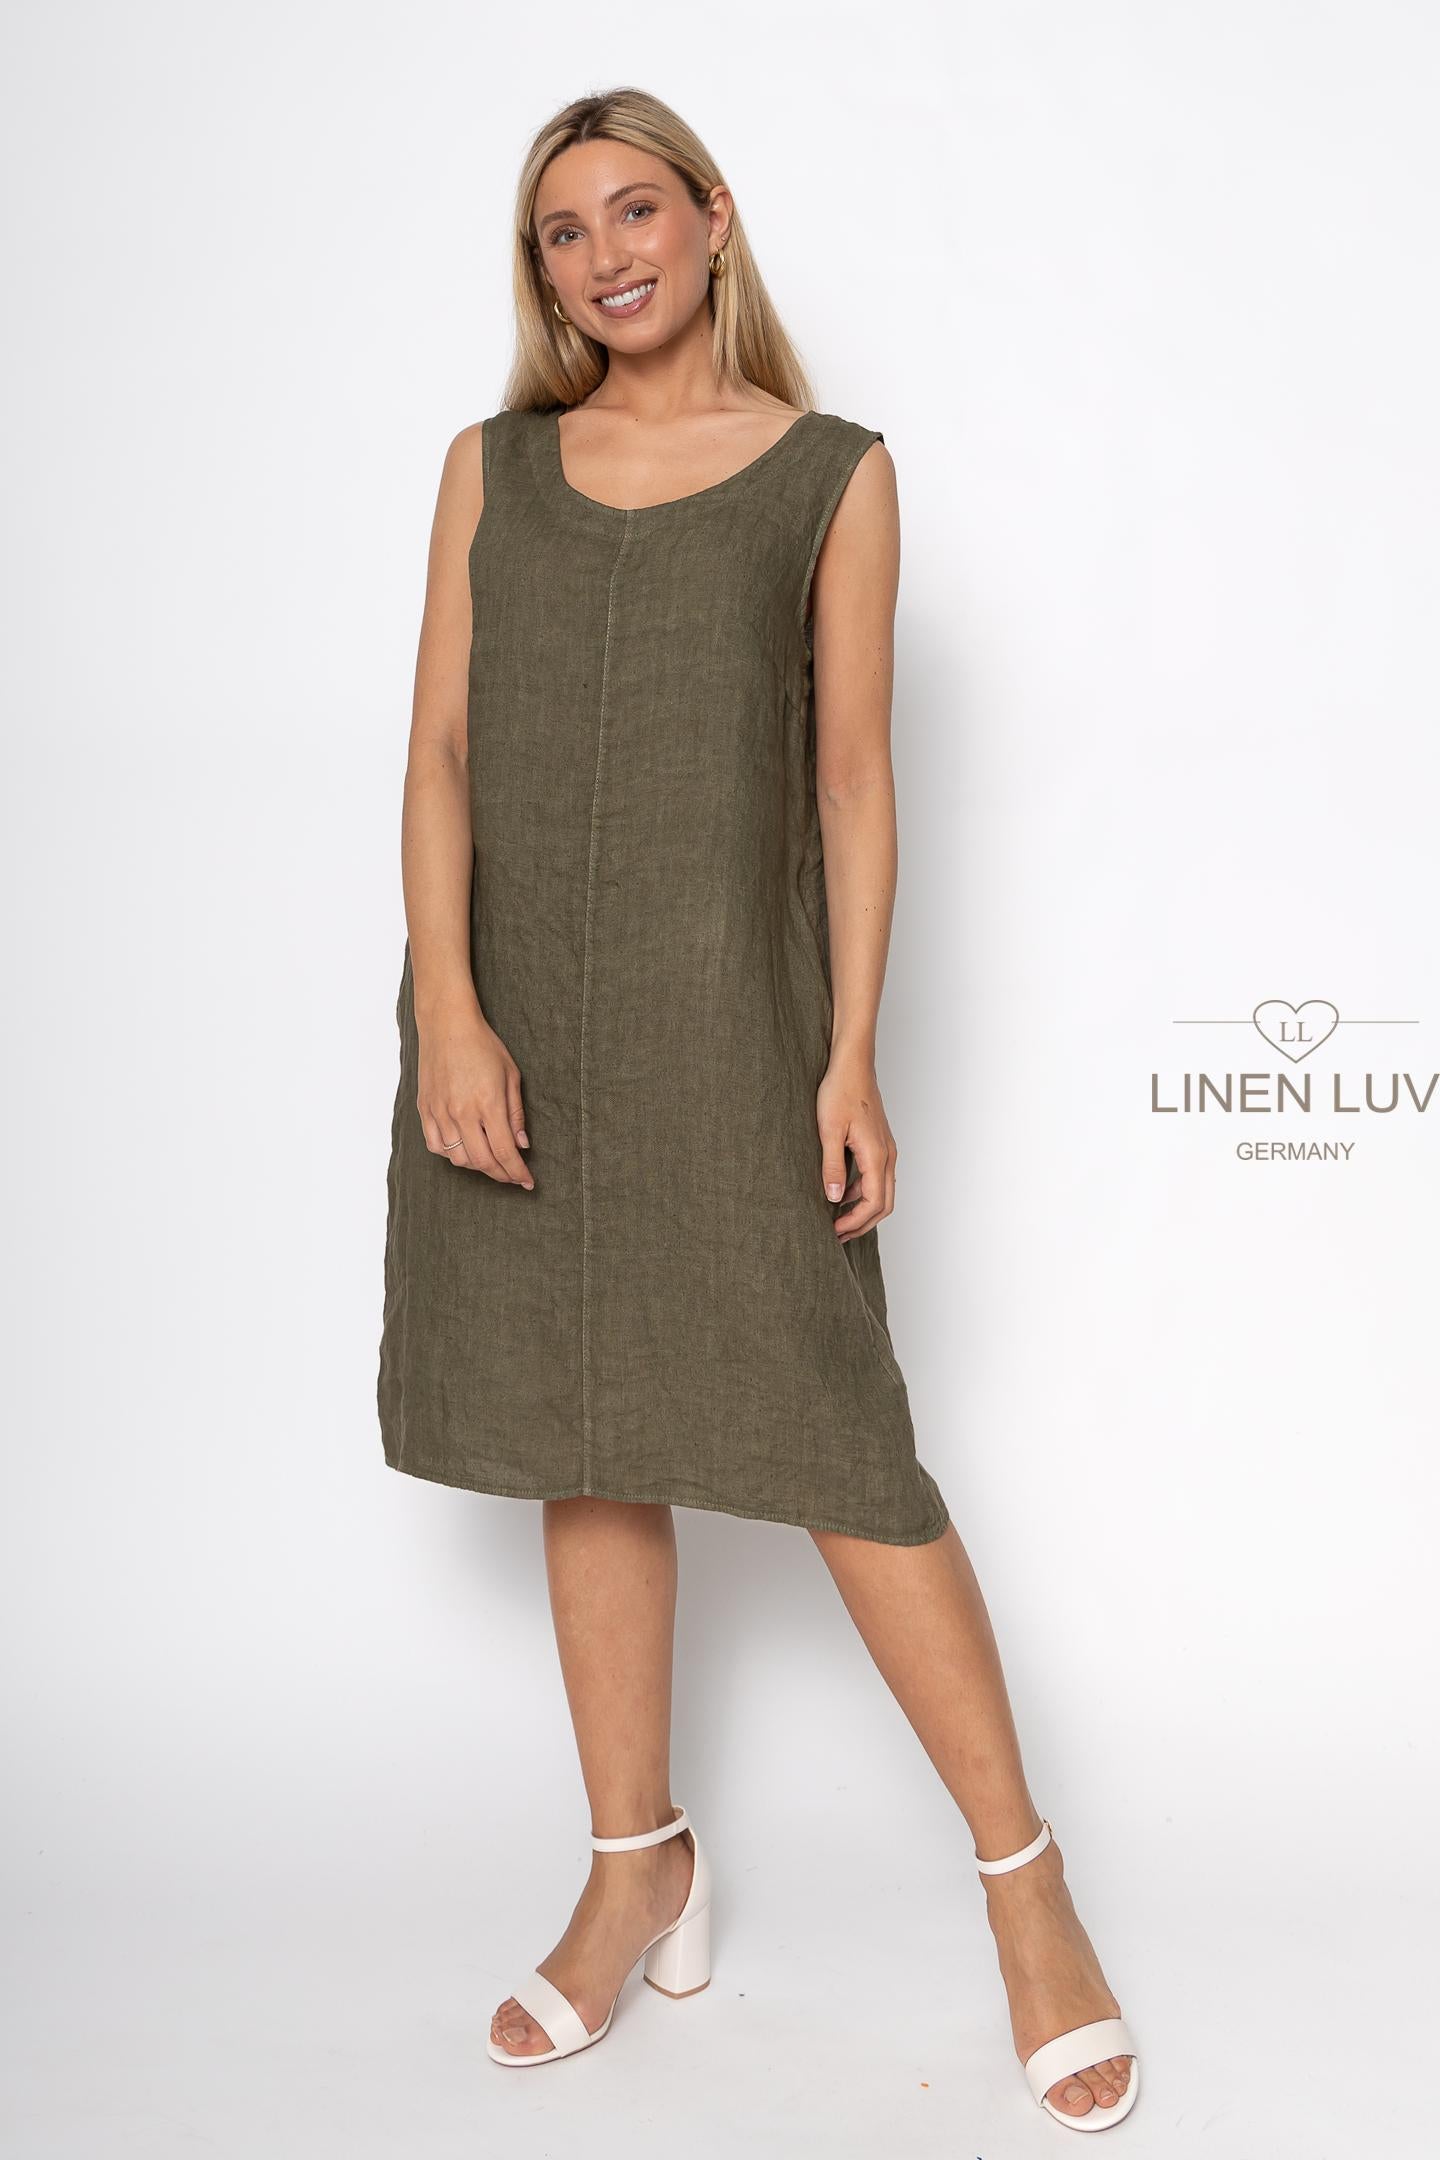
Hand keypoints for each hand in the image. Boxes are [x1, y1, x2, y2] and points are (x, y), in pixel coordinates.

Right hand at [415, 1000, 533, 1187]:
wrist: (447, 1025)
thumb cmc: (483, 1046)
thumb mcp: (511, 1075)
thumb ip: (516, 1113)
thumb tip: (522, 1144)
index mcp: (488, 1103)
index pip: (505, 1152)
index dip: (517, 1172)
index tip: (527, 1182)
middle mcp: (462, 1112)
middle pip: (482, 1161)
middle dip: (501, 1175)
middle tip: (512, 1176)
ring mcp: (440, 1112)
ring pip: (458, 1158)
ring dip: (478, 1166)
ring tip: (491, 1161)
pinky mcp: (425, 1109)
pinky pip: (436, 1145)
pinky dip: (451, 1155)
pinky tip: (464, 1149)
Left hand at [816, 1047, 895, 1240]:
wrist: (852, 1065)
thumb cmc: (840, 1092)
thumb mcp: (828, 1130)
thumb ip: (832, 1166)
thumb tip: (834, 1199)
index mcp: (876, 1156)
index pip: (873, 1203)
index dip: (854, 1222)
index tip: (833, 1231)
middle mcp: (887, 1156)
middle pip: (884, 1203)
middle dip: (862, 1223)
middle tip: (838, 1236)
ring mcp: (886, 1149)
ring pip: (883, 1191)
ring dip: (863, 1209)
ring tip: (838, 1220)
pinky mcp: (880, 1143)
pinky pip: (878, 1177)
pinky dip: (863, 1192)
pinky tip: (841, 1193)